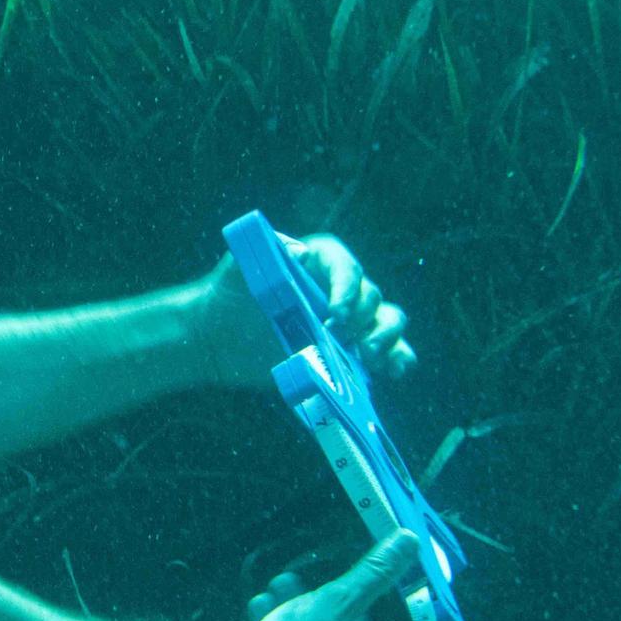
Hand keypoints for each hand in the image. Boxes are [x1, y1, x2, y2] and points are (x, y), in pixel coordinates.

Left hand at [198, 233, 415, 385]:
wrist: (221, 337)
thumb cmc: (229, 296)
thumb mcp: (236, 271)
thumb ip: (262, 253)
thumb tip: (300, 251)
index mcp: (320, 261)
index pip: (347, 268)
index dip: (347, 289)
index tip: (335, 313)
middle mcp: (341, 288)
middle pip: (372, 297)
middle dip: (363, 319)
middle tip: (339, 338)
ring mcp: (350, 321)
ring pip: (389, 320)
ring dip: (387, 336)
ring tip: (368, 354)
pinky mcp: (351, 350)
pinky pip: (391, 350)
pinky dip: (399, 358)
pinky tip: (395, 370)